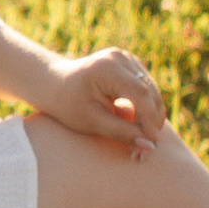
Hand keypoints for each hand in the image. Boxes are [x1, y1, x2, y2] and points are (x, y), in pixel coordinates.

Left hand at [36, 45, 171, 158]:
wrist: (55, 85)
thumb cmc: (69, 105)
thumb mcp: (92, 121)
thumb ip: (121, 132)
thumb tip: (149, 147)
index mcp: (106, 67)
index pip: (139, 93)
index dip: (149, 119)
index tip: (152, 144)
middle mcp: (120, 58)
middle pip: (149, 92)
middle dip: (152, 122)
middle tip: (148, 150)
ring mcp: (126, 59)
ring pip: (152, 92)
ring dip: (153, 117)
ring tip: (145, 143)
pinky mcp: (131, 65)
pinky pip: (148, 89)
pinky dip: (148, 109)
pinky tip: (142, 128)